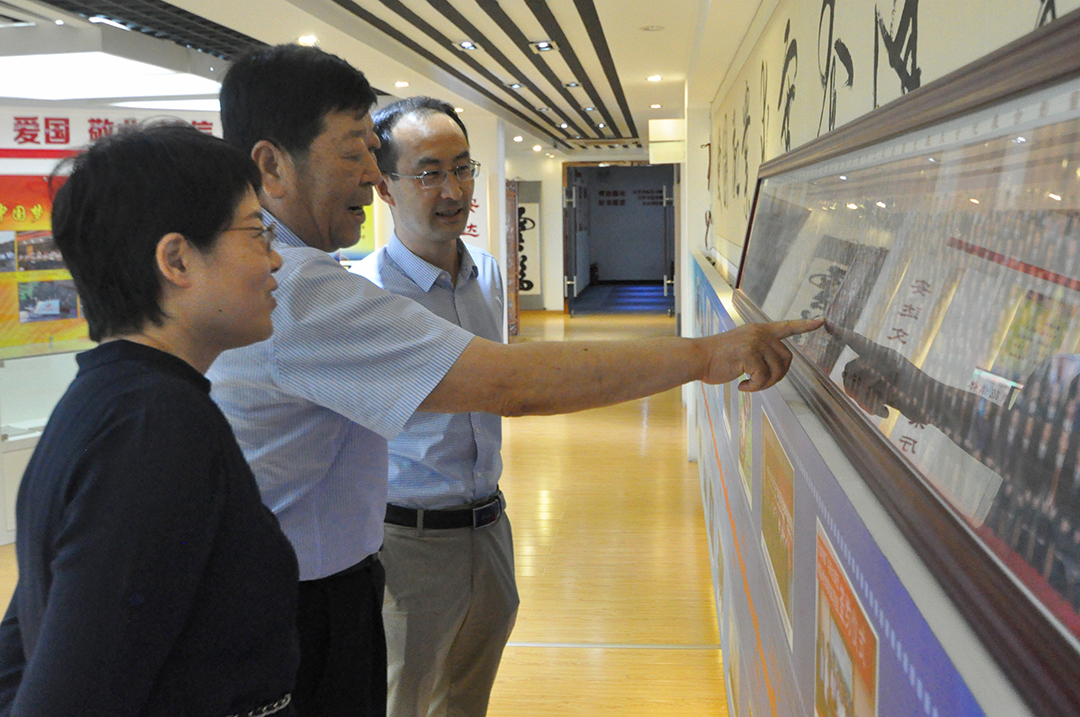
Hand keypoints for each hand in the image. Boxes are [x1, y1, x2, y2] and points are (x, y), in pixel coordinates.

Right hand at [701, 318, 822, 390]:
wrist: (697, 358)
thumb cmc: (716, 358)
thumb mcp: (741, 348)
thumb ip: (758, 351)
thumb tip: (775, 367)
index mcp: (759, 330)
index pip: (787, 326)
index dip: (805, 325)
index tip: (822, 321)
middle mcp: (760, 333)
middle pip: (787, 359)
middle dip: (777, 376)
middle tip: (759, 382)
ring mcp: (755, 343)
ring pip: (776, 371)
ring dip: (763, 384)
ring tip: (747, 384)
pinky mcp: (749, 354)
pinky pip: (763, 379)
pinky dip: (753, 387)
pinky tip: (741, 386)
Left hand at [827, 323, 930, 419]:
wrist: (937, 402)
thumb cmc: (908, 392)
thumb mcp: (887, 379)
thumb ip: (869, 376)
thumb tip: (848, 382)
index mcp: (883, 353)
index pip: (858, 340)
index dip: (841, 332)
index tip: (826, 322)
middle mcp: (885, 357)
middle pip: (849, 368)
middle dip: (849, 387)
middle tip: (862, 401)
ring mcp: (890, 370)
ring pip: (857, 383)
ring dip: (863, 400)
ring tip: (878, 407)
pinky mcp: (893, 385)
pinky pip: (870, 398)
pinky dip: (875, 409)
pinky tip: (887, 413)